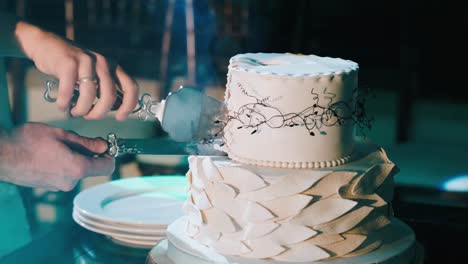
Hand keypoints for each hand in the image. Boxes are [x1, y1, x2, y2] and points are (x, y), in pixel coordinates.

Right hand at [0, 123, 114, 190]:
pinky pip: (65, 174)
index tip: (103, 145)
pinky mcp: (49, 186)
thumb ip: (86, 143)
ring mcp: (59, 186)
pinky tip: (49, 154)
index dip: (109, 155)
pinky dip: (63, 164)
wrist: (0, 156)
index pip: (108, 167)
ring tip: (57, 145)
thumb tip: (103, 146)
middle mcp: (70, 182)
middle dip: (89, 154)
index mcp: (77, 168)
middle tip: (76, 140)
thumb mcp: (61, 135)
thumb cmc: (27, 141)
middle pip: (92, 168)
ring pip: (77, 170)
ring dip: (74, 158)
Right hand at [14, 21, 137, 120]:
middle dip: (99, 113)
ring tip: (74, 112)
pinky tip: (62, 106)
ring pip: (90, 95)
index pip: (131, 87)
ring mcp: (86, 61)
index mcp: (113, 67)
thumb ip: (104, 89)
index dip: (128, 106)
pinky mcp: (68, 62)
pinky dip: (65, 103)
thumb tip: (114, 110)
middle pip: (110, 96)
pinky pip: (69, 90)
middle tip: (89, 117)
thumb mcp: (94, 75)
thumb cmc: (72, 67)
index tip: (119, 118)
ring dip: (81, 109)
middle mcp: (103, 62)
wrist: (45, 45)